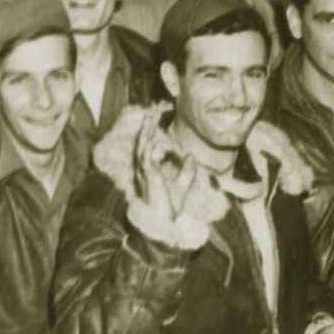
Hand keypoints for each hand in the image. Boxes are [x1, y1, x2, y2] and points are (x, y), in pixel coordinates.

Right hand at [133, 104, 194, 226]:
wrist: (162, 224)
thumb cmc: (168, 208)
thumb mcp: (182, 185)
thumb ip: (186, 170)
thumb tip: (191, 155)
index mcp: (150, 169)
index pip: (149, 145)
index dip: (152, 131)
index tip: (158, 118)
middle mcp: (144, 169)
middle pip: (143, 141)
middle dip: (148, 125)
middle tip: (154, 110)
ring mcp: (144, 172)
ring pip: (143, 145)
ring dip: (148, 130)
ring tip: (152, 116)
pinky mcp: (149, 177)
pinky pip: (148, 157)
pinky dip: (154, 148)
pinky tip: (162, 144)